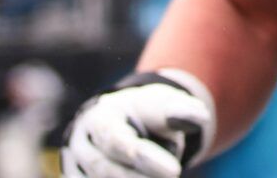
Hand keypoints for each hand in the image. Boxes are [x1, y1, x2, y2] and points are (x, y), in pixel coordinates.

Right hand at [61, 71, 214, 177]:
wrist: (123, 124)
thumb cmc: (146, 114)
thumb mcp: (162, 105)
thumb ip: (179, 111)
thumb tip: (198, 117)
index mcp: (100, 118)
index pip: (115, 140)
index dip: (144, 158)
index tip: (174, 172)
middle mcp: (82, 144)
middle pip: (105, 169)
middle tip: (173, 176)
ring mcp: (77, 167)